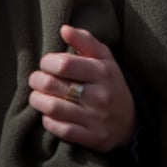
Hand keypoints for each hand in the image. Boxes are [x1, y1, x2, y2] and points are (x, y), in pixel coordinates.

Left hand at [28, 24, 136, 151]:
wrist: (131, 122)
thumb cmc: (111, 84)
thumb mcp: (105, 59)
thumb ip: (85, 41)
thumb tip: (64, 29)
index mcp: (103, 72)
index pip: (64, 64)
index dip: (47, 62)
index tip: (46, 64)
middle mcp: (100, 95)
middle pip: (53, 85)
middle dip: (36, 80)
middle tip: (36, 79)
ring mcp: (95, 118)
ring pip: (52, 108)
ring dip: (37, 100)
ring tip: (37, 96)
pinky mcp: (91, 137)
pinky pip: (59, 129)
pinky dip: (48, 121)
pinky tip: (49, 114)